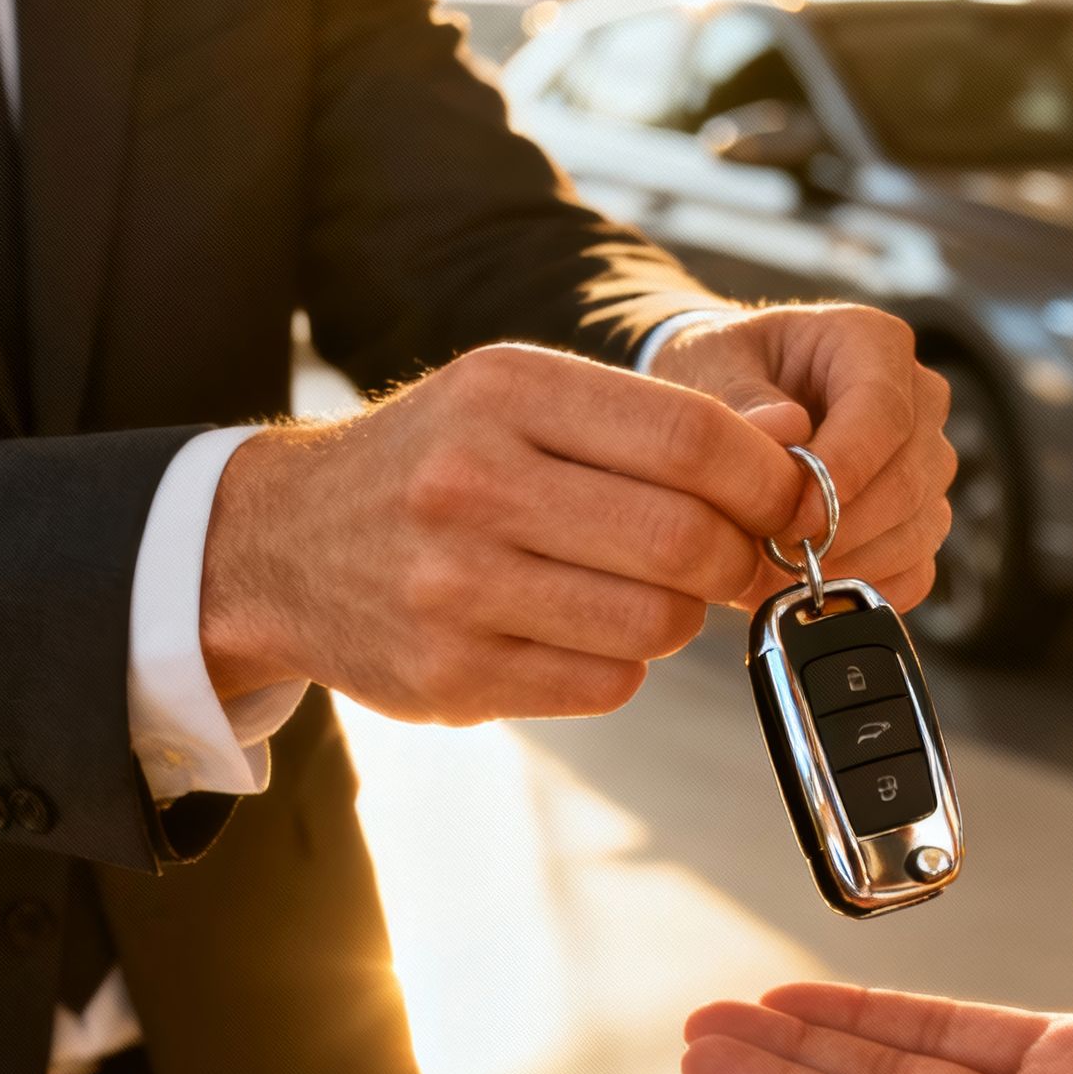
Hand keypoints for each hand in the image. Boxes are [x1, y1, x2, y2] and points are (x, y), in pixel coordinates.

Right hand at [200, 341, 801, 721]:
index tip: (787, 497)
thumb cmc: (434, 462)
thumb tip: (793, 439)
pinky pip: (604, 683)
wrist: (278, 543)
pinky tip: (584, 628)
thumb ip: (656, 420)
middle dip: (735, 556)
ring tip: (648, 589)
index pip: (689, 438)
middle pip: (683, 538)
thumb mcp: (523, 401)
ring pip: (653, 622)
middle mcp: (472, 482)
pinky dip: (622, 663)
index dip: (767, 478)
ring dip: (680, 616)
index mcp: (503, 391)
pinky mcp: (448, 676)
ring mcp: (453, 587)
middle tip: (730, 555)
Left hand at [647, 305, 953, 613]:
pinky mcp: (920, 518)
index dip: (843, 473)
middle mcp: (918, 400)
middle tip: (770, 554)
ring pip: (917, 529)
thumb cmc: (721, 372)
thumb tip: (783, 433)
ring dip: (848, 563)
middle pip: (907, 480)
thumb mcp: (710, 366)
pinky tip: (806, 583)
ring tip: (776, 571)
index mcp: (873, 343)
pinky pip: (914, 570)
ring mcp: (926, 462)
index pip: (883, 412)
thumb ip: (742, 398)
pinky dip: (862, 587)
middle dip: (839, 530)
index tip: (790, 518)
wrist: (728, 403)